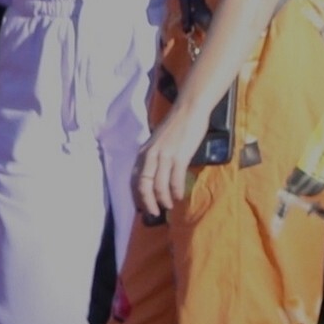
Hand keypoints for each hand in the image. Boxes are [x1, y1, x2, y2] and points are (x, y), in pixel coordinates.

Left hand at [132, 107, 206, 222]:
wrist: (189, 110)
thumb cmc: (176, 126)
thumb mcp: (157, 142)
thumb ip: (154, 157)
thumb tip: (155, 175)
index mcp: (143, 152)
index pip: (134, 179)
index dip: (137, 196)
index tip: (142, 206)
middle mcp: (150, 155)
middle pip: (143, 185)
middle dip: (147, 202)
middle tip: (154, 213)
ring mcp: (164, 155)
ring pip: (159, 185)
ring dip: (163, 199)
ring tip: (169, 206)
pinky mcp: (179, 156)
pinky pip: (175, 179)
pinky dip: (176, 190)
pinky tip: (179, 196)